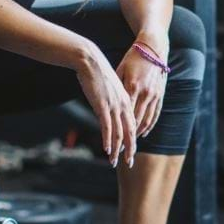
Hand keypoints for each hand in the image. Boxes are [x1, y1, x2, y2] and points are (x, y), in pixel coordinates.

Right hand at [75, 45, 136, 167]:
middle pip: (130, 132)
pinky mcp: (103, 106)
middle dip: (130, 150)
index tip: (130, 151)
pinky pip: (107, 127)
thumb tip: (109, 112)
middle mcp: (123, 105)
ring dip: (117, 150)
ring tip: (114, 161)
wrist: (90, 61)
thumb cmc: (98, 73)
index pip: (133, 125)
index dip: (132, 140)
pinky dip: (108, 140)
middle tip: (129, 163)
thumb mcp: (110, 89)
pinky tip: (107, 149)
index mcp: (127, 101)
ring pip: (119, 133)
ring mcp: (114, 106)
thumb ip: (113, 101)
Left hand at [116, 40, 168, 156]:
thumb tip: (107, 103)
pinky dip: (149, 125)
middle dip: (127, 139)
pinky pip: (155, 114)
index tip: (111, 142)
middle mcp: (145, 94)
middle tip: (120, 152)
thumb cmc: (133, 58)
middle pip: (135, 122)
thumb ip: (115, 88)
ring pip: (146, 120)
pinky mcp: (160, 94)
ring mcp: (154, 95)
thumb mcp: (120, 70)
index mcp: (132, 88)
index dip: (117, 131)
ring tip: (131, 146)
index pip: (124, 115)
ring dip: (138, 134)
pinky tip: (143, 133)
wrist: (153, 47)